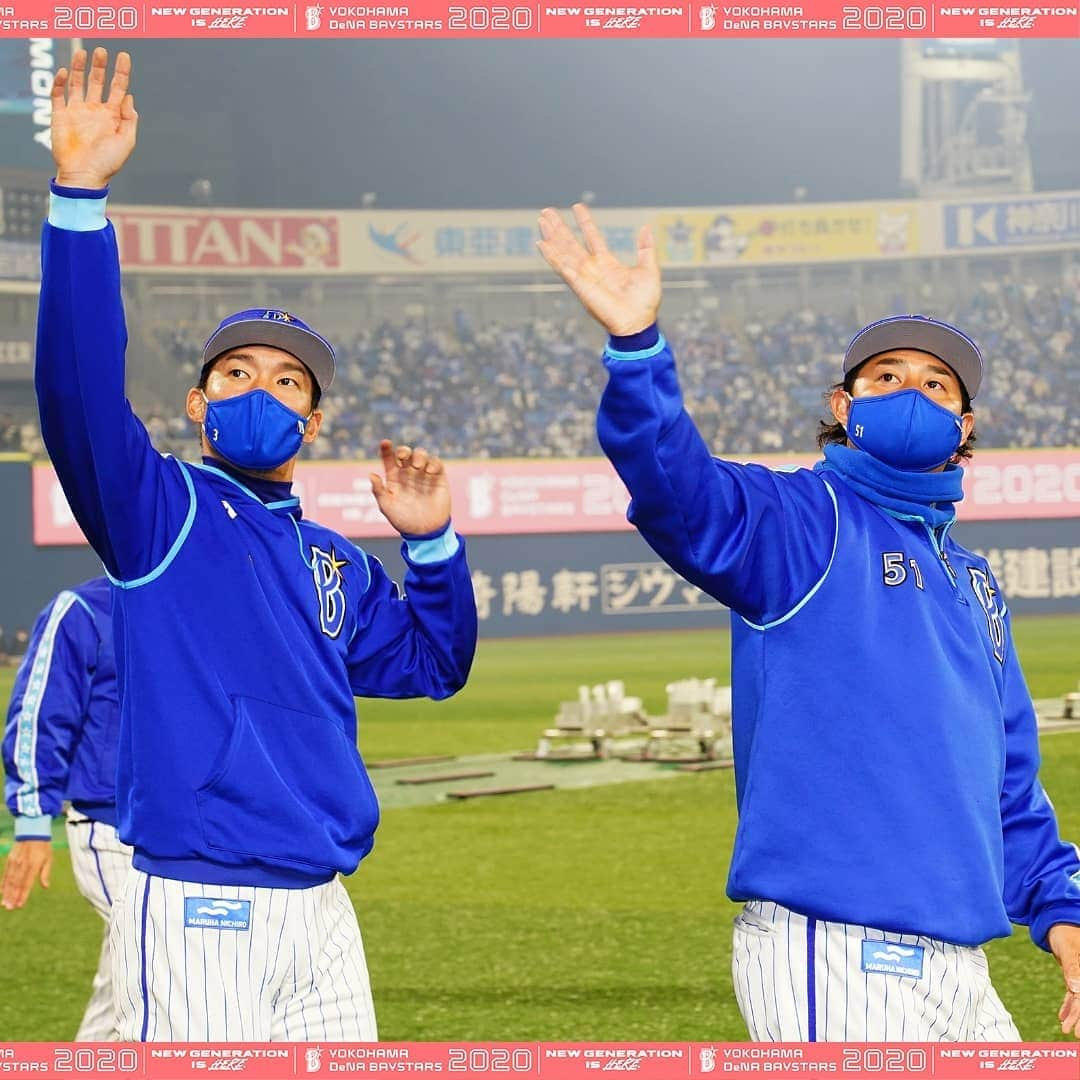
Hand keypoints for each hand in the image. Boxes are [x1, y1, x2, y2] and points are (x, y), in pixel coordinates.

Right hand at [1, 840, 52, 909]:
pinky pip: (6, 874)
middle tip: (9, 908)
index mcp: (34, 865)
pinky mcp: (10, 860)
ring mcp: (15, 862)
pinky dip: (3, 883)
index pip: (27, 883)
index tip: (20, 905)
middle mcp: (23, 865)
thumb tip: (46, 886)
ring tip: (4, 903)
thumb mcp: (49, 858)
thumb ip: (45, 873)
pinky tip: (1, 892)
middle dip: (12, 897)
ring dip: (6, 893)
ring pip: (9, 880)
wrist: (33, 830)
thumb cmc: (43, 846)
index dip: (23, 895)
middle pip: (16, 884)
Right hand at [52, 47, 136, 188]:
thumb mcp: (126, 142)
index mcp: (112, 116)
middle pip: (97, 82)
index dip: (122, 72)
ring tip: (83, 52)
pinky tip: (65, 72)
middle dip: (100, 66)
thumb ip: (129, 119)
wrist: (84, 175)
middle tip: (102, 50)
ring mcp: (77, 112)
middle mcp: (95, 110)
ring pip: (78, 83)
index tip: (124, 56)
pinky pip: (58, 95)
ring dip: (79, 67)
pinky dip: (60, 82)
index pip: (118, 89)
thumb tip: (129, 97)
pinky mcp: (61, 115)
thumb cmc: (107, 162)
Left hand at [370, 440, 450, 537]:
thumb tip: (371, 474)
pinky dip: (433, 463)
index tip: (385, 443)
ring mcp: (424, 475)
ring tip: (418, 466)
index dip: (386, 449)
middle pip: (406, 453)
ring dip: (419, 455)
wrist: (425, 531)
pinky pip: (437, 463)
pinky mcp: (438, 478)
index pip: (389, 459)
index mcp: (394, 478)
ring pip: (422, 455)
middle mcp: (409, 474)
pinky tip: (430, 470)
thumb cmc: (403, 520)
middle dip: (404, 451)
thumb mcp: (387, 506)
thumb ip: (378, 490)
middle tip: (404, 457)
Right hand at [536, 203, 660, 336]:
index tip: (577, 206)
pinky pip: (563, 268)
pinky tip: (542, 243)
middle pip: (571, 243)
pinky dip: (552, 256)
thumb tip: (647, 228)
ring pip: (563, 252)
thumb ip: (646, 248)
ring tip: (541, 219)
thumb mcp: (649, 268)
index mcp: (607, 264)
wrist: (638, 323)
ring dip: (552, 236)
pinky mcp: (580, 285)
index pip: (592, 237)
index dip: (585, 222)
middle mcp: (592, 269)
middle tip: (547, 211)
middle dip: (559, 227)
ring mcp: (584, 276)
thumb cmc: (644, 302)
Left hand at [1048, 923, 1079, 1037]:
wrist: (1058, 917)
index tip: (1076, 1031)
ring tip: (1065, 1028)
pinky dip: (1069, 1004)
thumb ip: (1073, 968)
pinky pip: (1074, 993)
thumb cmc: (1064, 931)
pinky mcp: (1075, 974)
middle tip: (1072, 1034)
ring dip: (1074, 1014)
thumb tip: (1076, 988)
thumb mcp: (1068, 948)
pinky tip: (1062, 1016)